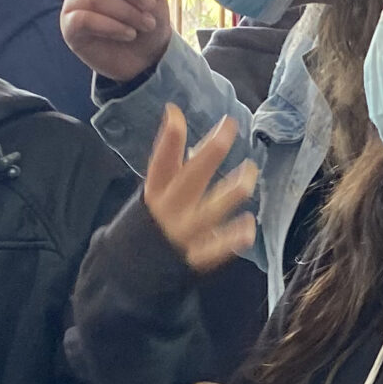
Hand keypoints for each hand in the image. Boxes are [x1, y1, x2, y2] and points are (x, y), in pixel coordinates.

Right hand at [145, 106, 257, 272]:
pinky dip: (233, 239)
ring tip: (249, 173)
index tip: (175, 113)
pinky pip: (216, 249)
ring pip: (209, 212)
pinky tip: (249, 226)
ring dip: (231, 192)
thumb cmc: (155, 219)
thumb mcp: (158, 189)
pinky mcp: (195, 257)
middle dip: (209, 153)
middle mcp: (169, 210)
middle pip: (189, 179)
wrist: (133, 270)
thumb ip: (172, 158)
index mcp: (156, 192)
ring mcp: (183, 234)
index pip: (160, 162)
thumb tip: (176, 115)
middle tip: (228, 129)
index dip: (168, 139)